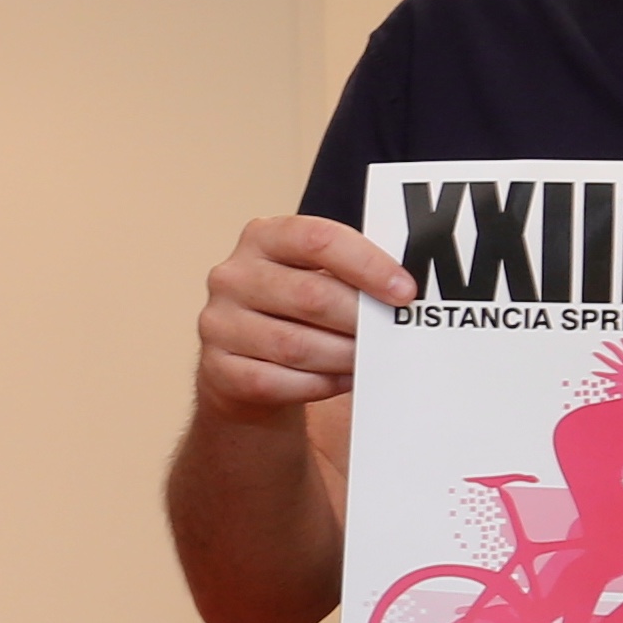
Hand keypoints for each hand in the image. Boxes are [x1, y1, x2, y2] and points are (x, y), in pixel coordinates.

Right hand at [196, 215, 408, 424]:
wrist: (243, 364)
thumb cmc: (292, 313)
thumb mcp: (313, 277)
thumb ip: (348, 275)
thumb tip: (403, 290)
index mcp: (262, 238)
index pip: (317, 240)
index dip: (367, 264)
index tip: (404, 291)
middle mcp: (233, 276)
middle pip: (310, 296)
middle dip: (360, 319)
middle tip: (391, 333)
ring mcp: (219, 323)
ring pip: (296, 345)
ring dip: (344, 356)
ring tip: (370, 358)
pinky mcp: (218, 369)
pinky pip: (279, 381)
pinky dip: (320, 384)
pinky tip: (342, 379)